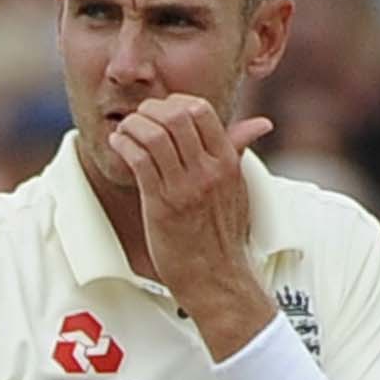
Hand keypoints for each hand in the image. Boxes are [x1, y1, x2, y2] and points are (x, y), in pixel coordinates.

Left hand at [106, 94, 273, 320]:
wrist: (216, 278)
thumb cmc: (223, 233)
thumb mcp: (238, 187)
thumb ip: (239, 150)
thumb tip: (260, 124)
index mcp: (227, 162)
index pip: (201, 110)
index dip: (175, 102)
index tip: (163, 112)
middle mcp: (208, 171)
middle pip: (175, 116)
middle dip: (150, 110)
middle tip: (140, 119)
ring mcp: (184, 188)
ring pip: (153, 134)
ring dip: (132, 126)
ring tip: (125, 132)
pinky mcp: (161, 205)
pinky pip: (138, 159)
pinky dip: (124, 145)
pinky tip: (119, 146)